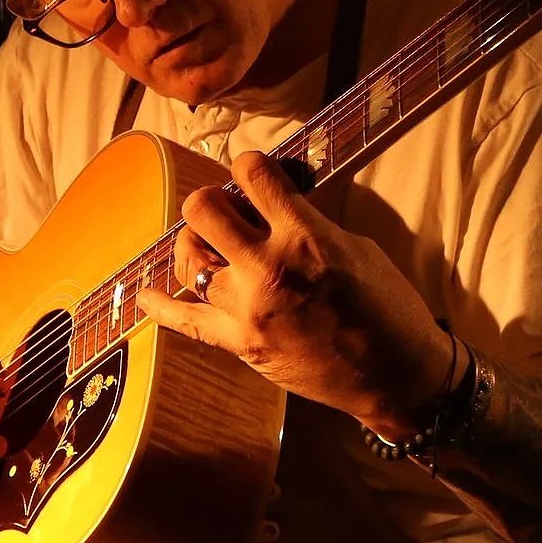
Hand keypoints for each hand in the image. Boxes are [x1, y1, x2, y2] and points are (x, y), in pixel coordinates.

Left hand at [136, 151, 456, 435]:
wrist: (396, 376)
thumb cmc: (387, 308)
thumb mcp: (355, 248)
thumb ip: (307, 224)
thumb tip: (270, 205)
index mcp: (305, 237)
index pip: (254, 175)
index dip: (249, 166)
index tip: (252, 171)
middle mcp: (269, 269)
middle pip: (204, 211)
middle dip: (212, 202)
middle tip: (227, 210)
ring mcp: (249, 310)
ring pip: (192, 260)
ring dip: (199, 246)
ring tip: (211, 245)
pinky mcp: (241, 345)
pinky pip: (186, 322)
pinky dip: (161, 308)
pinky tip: (146, 296)